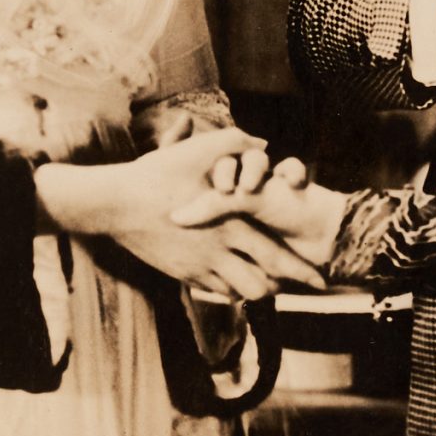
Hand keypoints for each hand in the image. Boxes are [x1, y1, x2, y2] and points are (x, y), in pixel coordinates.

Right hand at [38, 126, 327, 300]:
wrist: (114, 204)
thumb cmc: (157, 175)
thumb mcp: (197, 151)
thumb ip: (235, 142)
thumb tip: (263, 142)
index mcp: (230, 224)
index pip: (276, 258)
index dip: (301, 273)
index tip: (320, 280)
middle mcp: (218, 251)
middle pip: (261, 285)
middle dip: (285, 289)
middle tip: (300, 290)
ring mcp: (198, 267)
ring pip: (240, 294)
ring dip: (257, 289)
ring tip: (269, 282)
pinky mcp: (182, 274)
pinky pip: (216, 292)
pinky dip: (231, 291)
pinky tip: (237, 281)